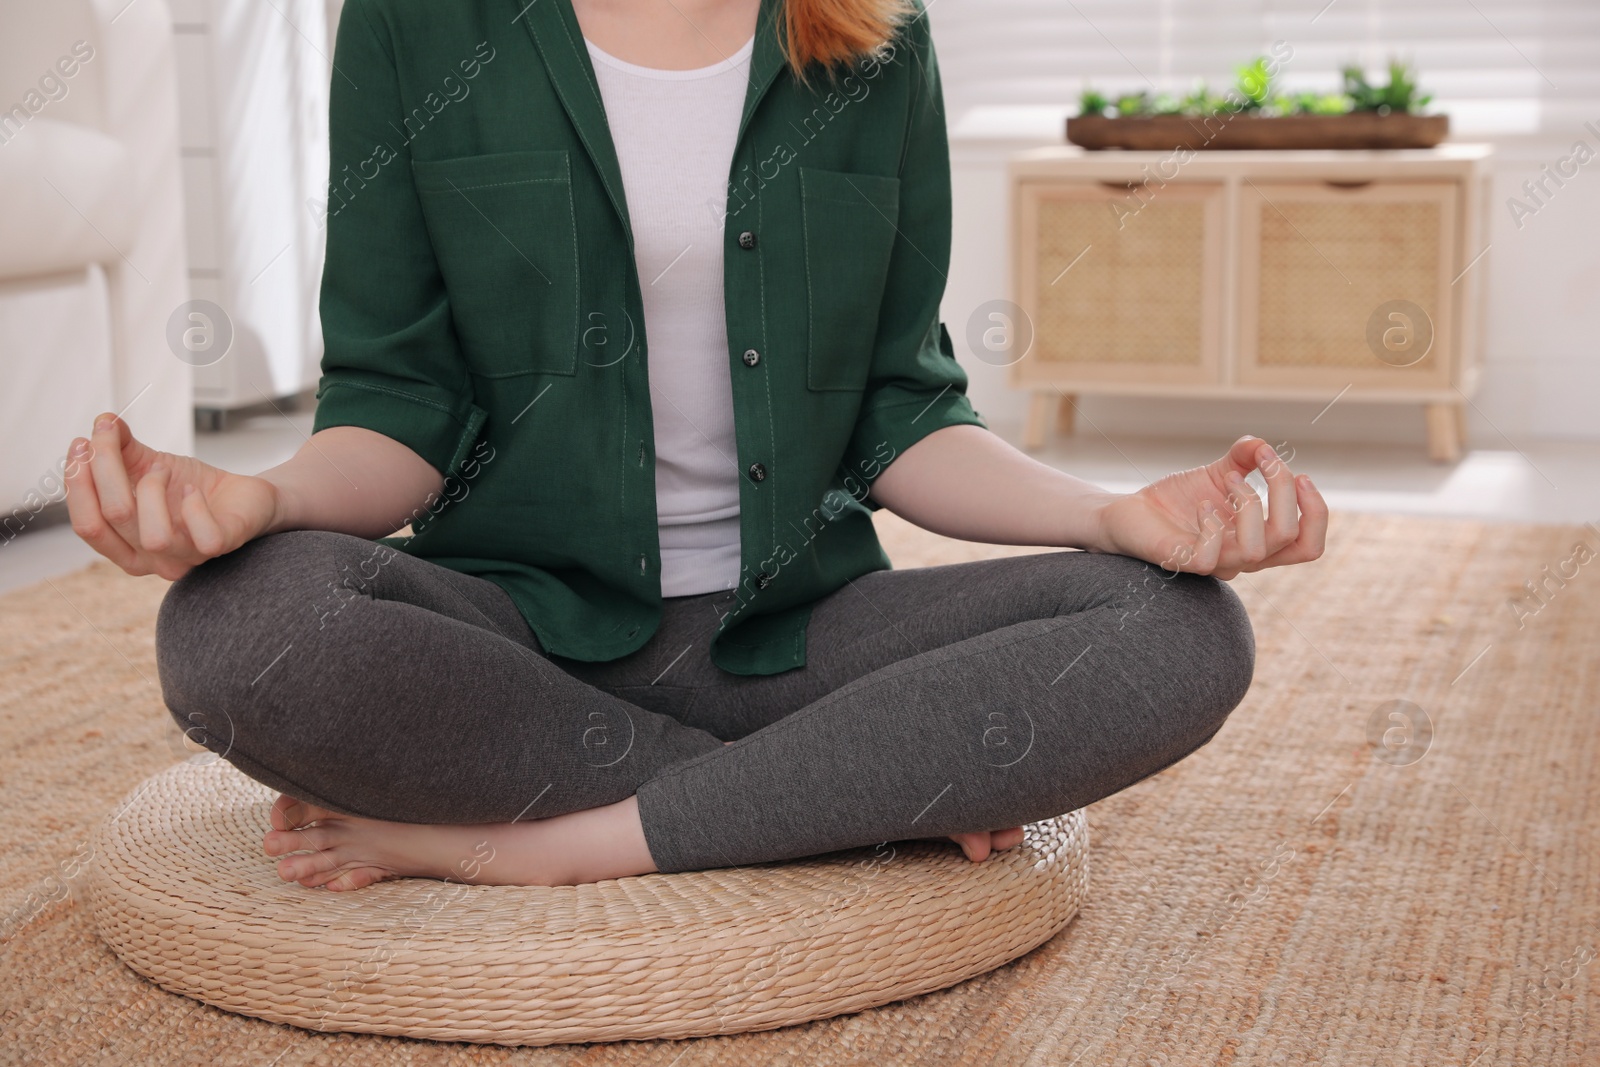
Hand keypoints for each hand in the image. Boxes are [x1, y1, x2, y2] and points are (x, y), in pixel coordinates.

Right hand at [64, 413, 280, 579]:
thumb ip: (121, 449)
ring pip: (153, 535)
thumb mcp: (149, 465)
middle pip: (113, 519)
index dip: (78, 482)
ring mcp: (186, 557)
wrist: (244, 496)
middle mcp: (151, 560)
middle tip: (110, 435)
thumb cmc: (192, 488)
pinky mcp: (221, 546)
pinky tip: (192, 490)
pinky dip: (194, 506)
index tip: (81, 442)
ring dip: (152, 488)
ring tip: (163, 469)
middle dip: (105, 470)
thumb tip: (103, 421)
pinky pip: (203, 536)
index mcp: (125, 546)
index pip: (87, 524)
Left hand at [1091, 436, 1326, 579]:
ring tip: (1226, 478)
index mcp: (1259, 541)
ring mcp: (1215, 564)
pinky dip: (1212, 523)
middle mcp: (1242, 558)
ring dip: (1248, 503)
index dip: (1315, 512)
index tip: (1300, 474)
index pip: (1308, 546)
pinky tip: (1201, 504)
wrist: (1130, 512)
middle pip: (1291, 540)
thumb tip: (1262, 444)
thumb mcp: (1217, 472)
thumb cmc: (1178, 499)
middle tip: (1265, 462)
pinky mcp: (1183, 563)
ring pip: (1256, 549)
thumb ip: (1244, 458)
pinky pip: (1210, 557)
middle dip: (1285, 494)